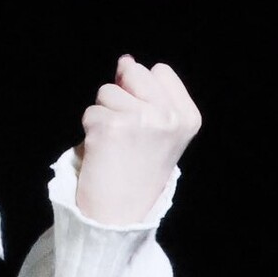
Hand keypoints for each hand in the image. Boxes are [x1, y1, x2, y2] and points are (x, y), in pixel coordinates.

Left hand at [74, 55, 200, 223]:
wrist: (119, 216)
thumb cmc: (136, 173)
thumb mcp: (157, 133)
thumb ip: (146, 95)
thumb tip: (125, 60)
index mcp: (188, 117)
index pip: (159, 71)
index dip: (142, 91)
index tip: (142, 124)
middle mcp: (169, 116)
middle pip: (133, 72)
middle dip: (121, 95)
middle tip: (126, 135)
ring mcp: (142, 119)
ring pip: (107, 91)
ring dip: (103, 115)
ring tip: (115, 147)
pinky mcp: (111, 126)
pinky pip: (90, 112)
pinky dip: (89, 132)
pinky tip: (102, 154)